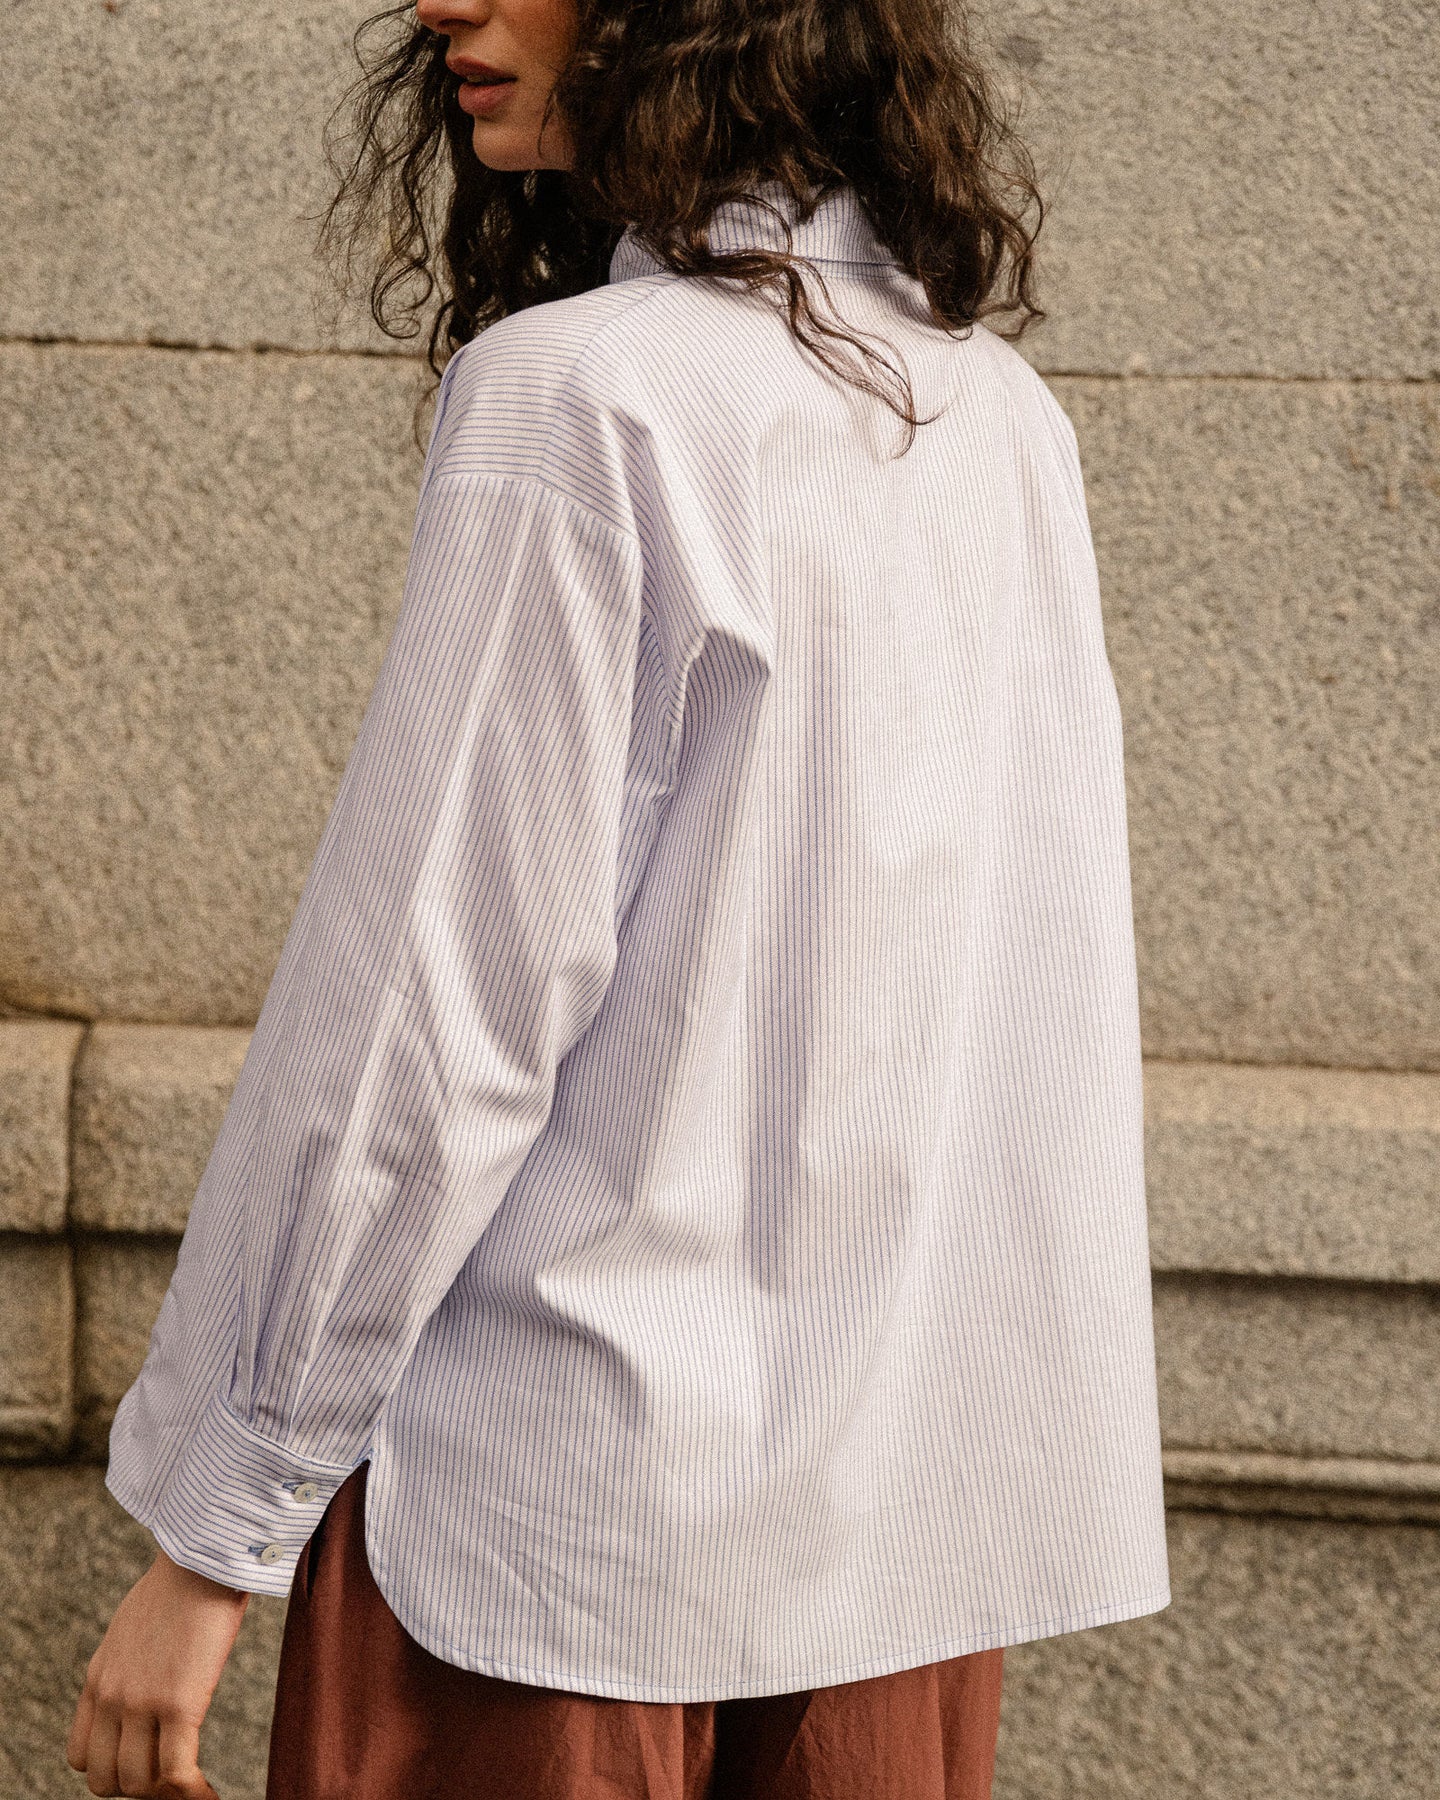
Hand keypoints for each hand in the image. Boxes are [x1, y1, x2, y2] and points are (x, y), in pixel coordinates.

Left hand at [66, 1545, 250, 1797]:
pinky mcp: (179, 1703)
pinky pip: (176, 1774)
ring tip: (196, 1786)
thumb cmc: (181, 1584)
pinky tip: (210, 1795)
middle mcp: (112, 1697)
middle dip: (142, 1788)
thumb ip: (129, 1665)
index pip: (83, 1758)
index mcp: (98, 1680)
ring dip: (169, 1793)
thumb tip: (148, 1681)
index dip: (115, 1771)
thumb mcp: (132, 1630)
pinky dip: (193, 1795)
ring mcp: (141, 1703)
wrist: (203, 1557)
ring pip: (141, 1784)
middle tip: (177, 1777)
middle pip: (109, 1781)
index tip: (148, 1766)